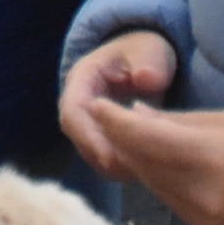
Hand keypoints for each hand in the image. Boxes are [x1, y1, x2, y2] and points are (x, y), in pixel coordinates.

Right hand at [59, 30, 177, 174]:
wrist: (145, 59)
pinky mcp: (99, 136)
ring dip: (110, 165)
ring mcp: (86, 121)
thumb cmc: (145, 52)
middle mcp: (77, 102)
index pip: (72, 111)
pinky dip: (119, 167)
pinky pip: (103, 156)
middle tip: (129, 172)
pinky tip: (143, 171)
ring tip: (139, 173)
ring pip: (89, 150)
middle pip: (77, 136)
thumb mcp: (150, 52)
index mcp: (82, 78)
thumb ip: (149, 64)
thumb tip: (146, 79)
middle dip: (100, 156)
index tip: (109, 158)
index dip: (87, 136)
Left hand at [85, 102, 223, 224]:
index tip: (95, 105)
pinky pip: (168, 199)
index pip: (145, 138)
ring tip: (125, 135)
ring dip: (136, 160)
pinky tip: (154, 163)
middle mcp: (200, 192)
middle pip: (143, 163)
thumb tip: (134, 113)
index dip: (115, 122)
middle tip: (106, 117)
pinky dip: (157, 179)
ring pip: (151, 183)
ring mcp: (201, 217)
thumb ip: (177, 120)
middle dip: (121, 140)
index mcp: (208, 157)